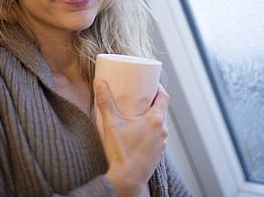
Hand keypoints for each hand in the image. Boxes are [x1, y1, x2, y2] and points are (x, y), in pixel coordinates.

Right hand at [94, 79, 169, 196]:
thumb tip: (99, 82)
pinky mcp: (157, 153)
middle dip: (153, 101)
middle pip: (162, 110)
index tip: (151, 83)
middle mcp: (162, 131)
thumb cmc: (121, 153)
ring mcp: (161, 144)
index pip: (165, 97)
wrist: (126, 180)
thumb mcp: (110, 124)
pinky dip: (151, 131)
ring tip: (139, 114)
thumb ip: (104, 102)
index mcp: (155, 120)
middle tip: (141, 96)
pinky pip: (157, 137)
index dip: (159, 88)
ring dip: (152, 117)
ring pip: (161, 124)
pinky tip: (139, 132)